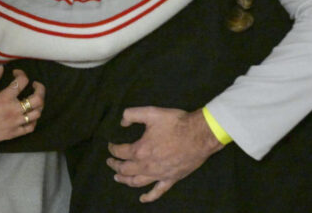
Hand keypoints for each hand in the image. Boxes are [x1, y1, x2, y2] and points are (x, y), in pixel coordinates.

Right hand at [0, 66, 44, 152]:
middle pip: (38, 99)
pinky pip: (31, 127)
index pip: (22, 82)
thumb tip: (1, 68)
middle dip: (40, 89)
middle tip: (35, 85)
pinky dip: (33, 119)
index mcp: (4, 99)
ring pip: (37, 113)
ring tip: (33, 99)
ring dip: (38, 104)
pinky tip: (29, 114)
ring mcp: (16, 123)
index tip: (16, 73)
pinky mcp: (14, 133)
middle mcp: (13, 111)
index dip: (21, 74)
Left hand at [106, 107, 223, 202]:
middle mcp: (147, 165)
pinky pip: (157, 191)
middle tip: (110, 162)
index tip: (111, 146)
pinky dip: (148, 196)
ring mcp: (158, 174)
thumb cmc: (176, 123)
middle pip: (125, 169)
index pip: (120, 152)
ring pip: (136, 182)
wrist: (201, 134)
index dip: (113, 149)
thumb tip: (122, 122)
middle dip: (115, 166)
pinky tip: (142, 198)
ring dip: (125, 181)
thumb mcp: (151, 112)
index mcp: (140, 150)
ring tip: (118, 178)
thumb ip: (132, 114)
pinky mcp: (171, 179)